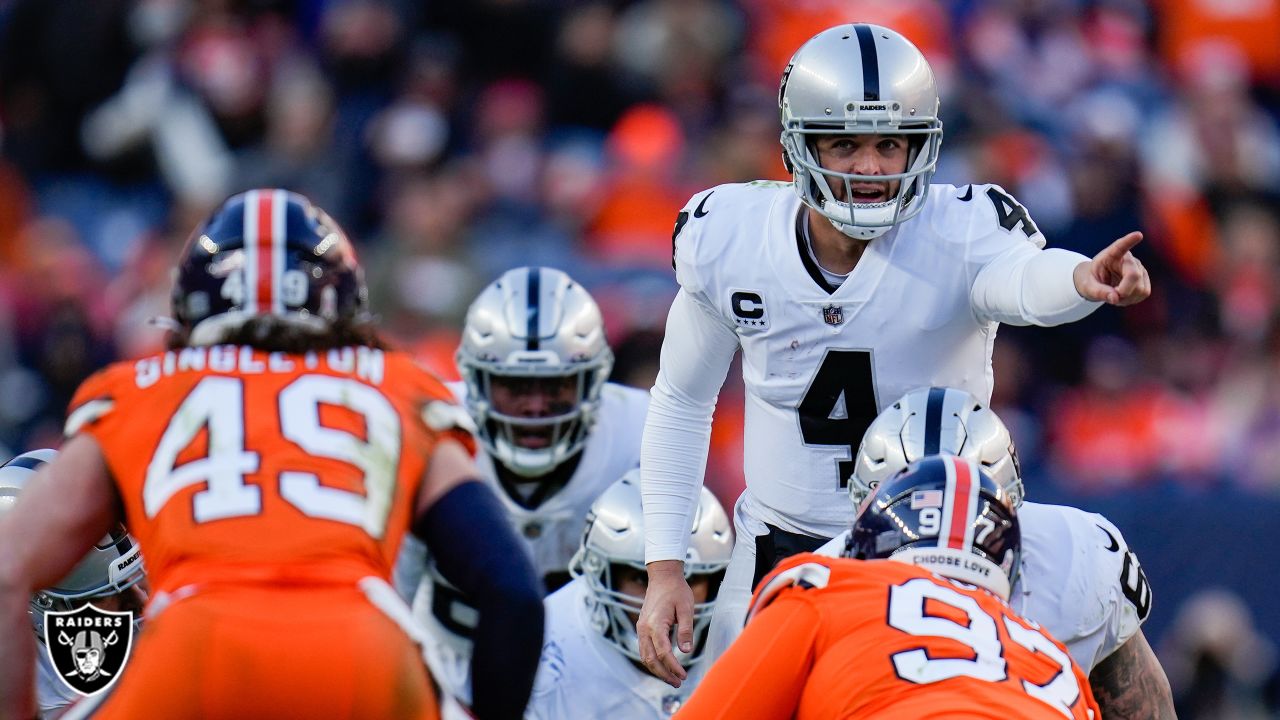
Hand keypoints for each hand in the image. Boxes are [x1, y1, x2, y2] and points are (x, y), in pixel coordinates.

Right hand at [636, 560, 692, 687]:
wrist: (662, 576)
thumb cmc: (677, 591)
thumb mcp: (686, 609)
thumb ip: (686, 630)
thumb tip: (686, 652)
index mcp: (656, 624)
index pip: (664, 653)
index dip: (674, 667)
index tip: (684, 676)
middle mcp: (644, 628)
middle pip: (650, 659)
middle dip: (663, 674)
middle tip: (678, 683)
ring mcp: (641, 628)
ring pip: (644, 656)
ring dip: (657, 670)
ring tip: (672, 679)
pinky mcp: (642, 627)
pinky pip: (644, 649)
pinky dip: (652, 661)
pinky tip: (663, 666)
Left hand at [1073, 231, 1150, 305]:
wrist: (1099, 282)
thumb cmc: (1092, 280)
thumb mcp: (1088, 287)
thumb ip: (1099, 292)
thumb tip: (1115, 298)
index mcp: (1112, 255)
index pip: (1121, 246)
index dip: (1129, 241)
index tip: (1138, 235)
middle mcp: (1129, 259)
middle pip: (1134, 276)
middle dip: (1123, 291)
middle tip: (1111, 296)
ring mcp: (1140, 269)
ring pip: (1141, 288)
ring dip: (1126, 297)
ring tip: (1114, 293)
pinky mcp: (1145, 280)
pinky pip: (1143, 293)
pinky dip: (1132, 299)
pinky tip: (1122, 295)